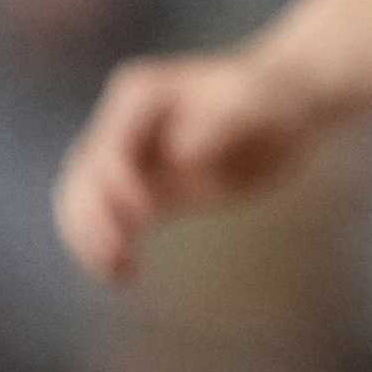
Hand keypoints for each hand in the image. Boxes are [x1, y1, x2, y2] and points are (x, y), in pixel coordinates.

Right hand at [55, 47, 321, 284]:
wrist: (287, 106)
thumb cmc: (269, 96)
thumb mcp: (249, 104)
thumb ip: (214, 124)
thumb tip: (180, 153)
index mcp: (139, 95)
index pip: (109, 146)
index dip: (118, 184)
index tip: (145, 217)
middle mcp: (123, 123)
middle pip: (84, 176)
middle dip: (93, 218)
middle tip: (116, 259)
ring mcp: (130, 155)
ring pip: (84, 200)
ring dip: (89, 238)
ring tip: (116, 273)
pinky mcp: (146, 186)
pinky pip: (111, 219)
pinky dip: (108, 246)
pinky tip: (125, 276)